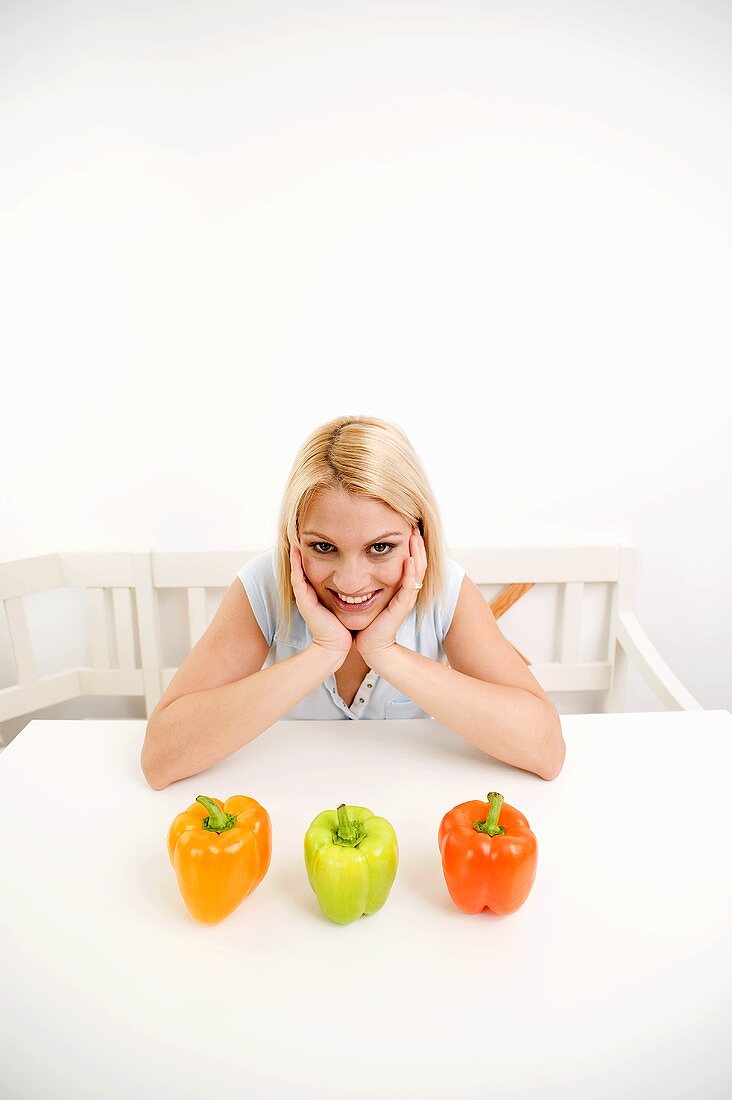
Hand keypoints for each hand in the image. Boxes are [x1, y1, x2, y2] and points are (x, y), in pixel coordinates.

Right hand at [290, 542, 352, 662]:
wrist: (335, 647)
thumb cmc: (343, 629)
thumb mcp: (345, 607)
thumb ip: (348, 595)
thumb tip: (361, 585)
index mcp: (317, 595)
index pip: (313, 570)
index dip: (313, 555)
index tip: (316, 540)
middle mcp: (308, 595)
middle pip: (302, 568)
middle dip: (302, 552)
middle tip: (301, 533)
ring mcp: (304, 598)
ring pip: (298, 571)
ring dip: (296, 555)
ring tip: (296, 537)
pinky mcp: (304, 602)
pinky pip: (298, 579)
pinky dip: (296, 566)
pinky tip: (296, 552)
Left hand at [354, 526, 426, 660]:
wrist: (369, 645)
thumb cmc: (367, 621)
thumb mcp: (368, 594)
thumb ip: (368, 580)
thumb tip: (357, 561)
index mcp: (400, 587)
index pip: (410, 561)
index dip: (410, 545)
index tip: (406, 526)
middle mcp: (406, 591)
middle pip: (418, 562)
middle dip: (417, 544)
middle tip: (415, 525)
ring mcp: (406, 599)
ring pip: (417, 571)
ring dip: (417, 553)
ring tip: (415, 536)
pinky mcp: (401, 607)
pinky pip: (409, 586)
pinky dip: (410, 571)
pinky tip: (410, 558)